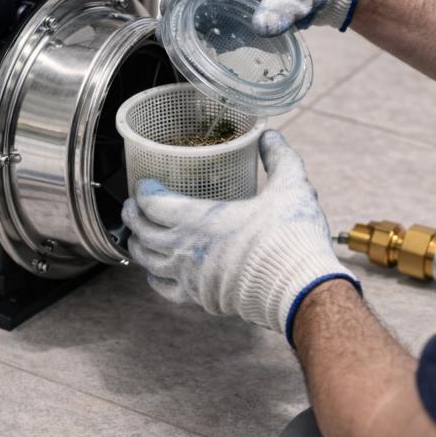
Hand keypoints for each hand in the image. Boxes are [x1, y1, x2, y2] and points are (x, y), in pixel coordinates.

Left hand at [121, 130, 359, 344]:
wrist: (301, 290)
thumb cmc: (291, 240)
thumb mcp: (291, 188)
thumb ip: (279, 158)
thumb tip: (271, 137)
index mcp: (200, 220)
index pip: (153, 204)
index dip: (144, 192)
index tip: (144, 184)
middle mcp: (186, 251)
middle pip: (143, 232)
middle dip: (134, 216)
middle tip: (133, 206)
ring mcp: (191, 278)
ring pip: (148, 262)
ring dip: (139, 246)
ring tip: (139, 236)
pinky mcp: (202, 299)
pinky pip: (165, 289)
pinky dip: (154, 278)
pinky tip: (156, 273)